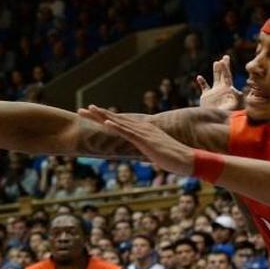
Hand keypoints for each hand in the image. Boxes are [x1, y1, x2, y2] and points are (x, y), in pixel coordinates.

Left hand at [77, 106, 195, 175]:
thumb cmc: (173, 158)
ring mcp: (143, 133)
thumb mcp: (155, 152)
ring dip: (102, 116)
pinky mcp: (145, 140)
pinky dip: (116, 126)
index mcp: (143, 130)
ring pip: (118, 122)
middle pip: (115, 118)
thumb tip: (142, 152)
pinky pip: (128, 132)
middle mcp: (141, 127)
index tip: (91, 114)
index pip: (120, 122)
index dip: (104, 117)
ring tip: (88, 109)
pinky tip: (105, 122)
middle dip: (97, 114)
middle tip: (81, 110)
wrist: (188, 159)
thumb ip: (146, 149)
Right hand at [196, 55, 243, 110]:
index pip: (227, 76)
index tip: (223, 61)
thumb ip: (236, 97)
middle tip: (226, 57)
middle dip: (224, 66)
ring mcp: (214, 92)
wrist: (216, 121)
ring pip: (215, 79)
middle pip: (223, 75)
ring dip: (216, 71)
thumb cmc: (226, 114)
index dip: (226, 68)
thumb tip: (235, 89)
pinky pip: (204, 88)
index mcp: (228, 89)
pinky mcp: (206, 97)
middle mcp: (222, 89)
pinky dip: (202, 82)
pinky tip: (199, 77)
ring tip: (216, 62)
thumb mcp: (233, 105)